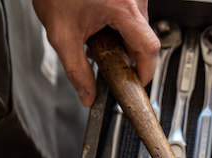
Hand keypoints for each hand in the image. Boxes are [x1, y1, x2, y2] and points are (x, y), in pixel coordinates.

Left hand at [33, 0, 159, 105]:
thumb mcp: (62, 36)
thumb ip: (76, 71)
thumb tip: (88, 94)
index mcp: (123, 7)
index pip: (148, 48)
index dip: (145, 71)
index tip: (136, 83)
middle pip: (144, 40)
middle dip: (125, 55)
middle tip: (101, 57)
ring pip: (138, 29)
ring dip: (121, 41)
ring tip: (96, 39)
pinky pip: (132, 17)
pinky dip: (119, 28)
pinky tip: (99, 27)